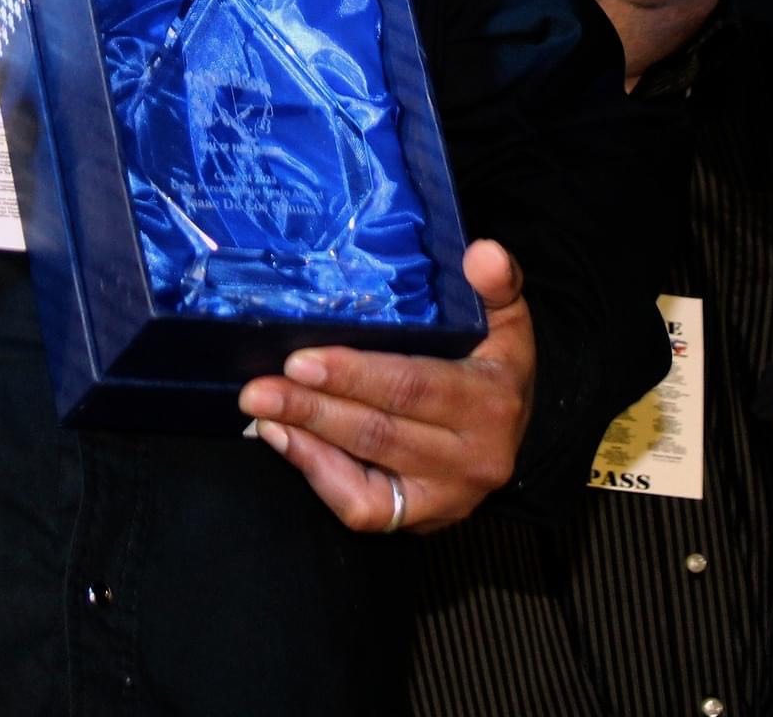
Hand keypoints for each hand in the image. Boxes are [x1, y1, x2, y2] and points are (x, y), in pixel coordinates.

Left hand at [236, 238, 532, 532]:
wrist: (514, 428)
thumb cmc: (494, 361)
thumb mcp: (505, 316)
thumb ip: (496, 282)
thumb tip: (482, 252)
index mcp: (491, 399)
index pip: (414, 387)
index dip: (355, 376)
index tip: (300, 359)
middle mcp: (474, 456)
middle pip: (381, 432)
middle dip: (312, 409)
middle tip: (258, 388)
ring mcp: (448, 495)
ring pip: (367, 478)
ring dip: (306, 442)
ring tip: (262, 411)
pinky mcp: (422, 518)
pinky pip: (365, 509)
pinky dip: (319, 476)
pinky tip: (285, 441)